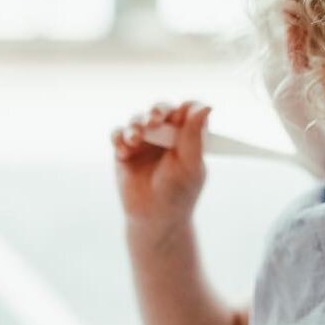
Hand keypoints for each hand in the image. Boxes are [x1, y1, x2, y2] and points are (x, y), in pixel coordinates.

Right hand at [111, 100, 210, 236]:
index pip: (189, 109)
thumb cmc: (178, 192)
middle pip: (161, 109)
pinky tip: (125, 151)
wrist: (154, 217)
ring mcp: (145, 140)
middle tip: (154, 121)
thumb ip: (194, 135)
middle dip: (156, 111)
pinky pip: (118, 134)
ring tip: (136, 139)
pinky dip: (119, 137)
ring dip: (135, 125)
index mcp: (188, 134)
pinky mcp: (124, 150)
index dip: (186, 108)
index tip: (182, 115)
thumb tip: (206, 106)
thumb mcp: (189, 164)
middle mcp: (166, 133)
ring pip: (137, 119)